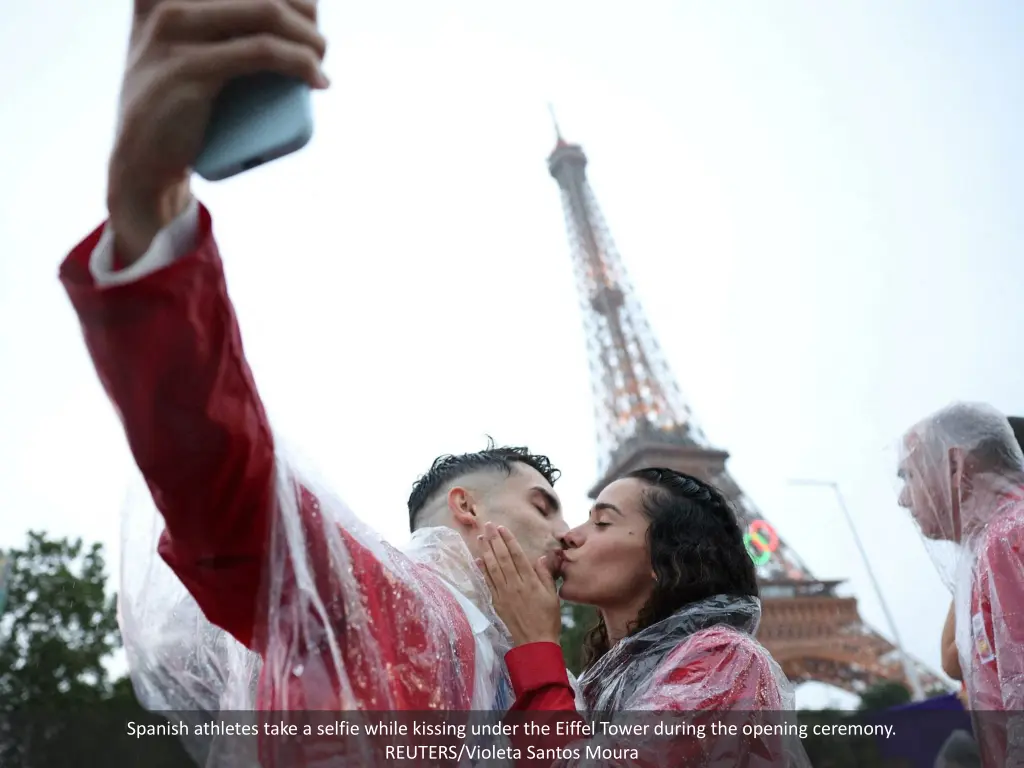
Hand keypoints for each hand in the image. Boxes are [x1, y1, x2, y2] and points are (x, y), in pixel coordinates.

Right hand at [108, 0, 329, 262]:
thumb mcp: (182, 47)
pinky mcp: (189, 68)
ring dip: (310, 37)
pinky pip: (261, 51)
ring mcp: (174, 30)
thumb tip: (291, 15)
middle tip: (319, 46)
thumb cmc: (179, 103)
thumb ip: (210, 24)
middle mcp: (165, 0)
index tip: (310, 14)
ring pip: (267, 13)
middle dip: (306, 10)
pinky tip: (317, 78)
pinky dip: (300, 62)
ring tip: (320, 62)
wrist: (142, 160)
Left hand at [477, 523, 561, 646]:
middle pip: (502, 558)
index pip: (517, 556)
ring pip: (493, 568)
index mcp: (530, 582)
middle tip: (487, 525)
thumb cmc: (548, 619)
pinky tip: (478, 559)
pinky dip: (482, 570)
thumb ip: (545, 575)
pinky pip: (488, 583)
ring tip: (480, 537)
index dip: (508, 540)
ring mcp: (504, 594)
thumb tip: (540, 558)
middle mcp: (515, 585)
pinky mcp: (497, 602)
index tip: (502, 528)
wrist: (535, 642)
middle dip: (494, 540)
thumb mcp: (552, 595)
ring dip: (485, 551)